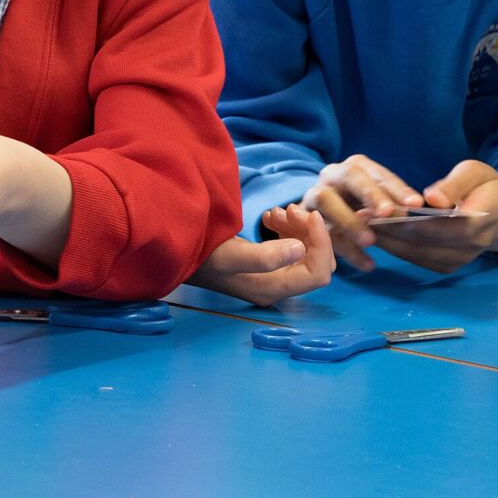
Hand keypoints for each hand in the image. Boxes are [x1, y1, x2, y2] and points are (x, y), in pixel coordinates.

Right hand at [185, 205, 334, 306]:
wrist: (175, 253)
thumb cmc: (199, 254)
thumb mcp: (228, 255)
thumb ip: (264, 257)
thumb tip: (302, 249)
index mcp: (272, 288)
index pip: (318, 273)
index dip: (321, 243)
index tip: (309, 214)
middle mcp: (277, 287)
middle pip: (316, 262)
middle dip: (310, 233)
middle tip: (288, 209)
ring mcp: (272, 277)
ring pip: (306, 253)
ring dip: (298, 228)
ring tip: (274, 212)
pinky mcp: (265, 266)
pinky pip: (292, 248)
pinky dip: (289, 229)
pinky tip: (270, 218)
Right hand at [300, 153, 424, 271]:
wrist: (319, 217)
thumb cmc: (358, 209)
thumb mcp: (376, 204)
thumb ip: (392, 206)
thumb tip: (411, 214)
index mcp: (355, 167)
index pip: (377, 173)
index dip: (396, 187)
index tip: (415, 204)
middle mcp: (332, 175)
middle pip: (349, 176)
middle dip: (370, 195)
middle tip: (389, 214)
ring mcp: (315, 194)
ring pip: (327, 200)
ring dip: (349, 220)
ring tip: (371, 242)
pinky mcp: (304, 217)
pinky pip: (322, 231)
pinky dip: (345, 249)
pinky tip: (367, 264)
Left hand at [367, 160, 497, 273]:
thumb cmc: (485, 186)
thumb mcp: (476, 173)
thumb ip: (454, 184)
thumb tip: (432, 199)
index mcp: (481, 219)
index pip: (440, 224)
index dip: (407, 219)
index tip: (377, 208)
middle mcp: (472, 246)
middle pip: (424, 242)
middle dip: (389, 230)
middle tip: (358, 215)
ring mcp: (461, 260)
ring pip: (417, 254)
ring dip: (388, 241)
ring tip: (361, 224)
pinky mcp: (449, 265)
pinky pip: (419, 260)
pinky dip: (396, 249)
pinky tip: (377, 234)